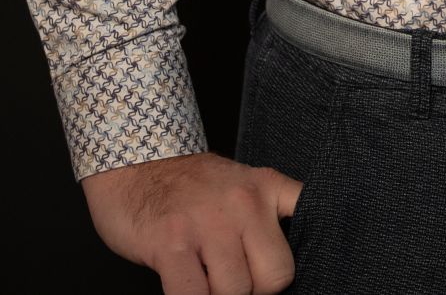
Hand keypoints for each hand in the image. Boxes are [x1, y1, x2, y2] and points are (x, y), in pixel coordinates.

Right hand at [82, 152, 301, 294]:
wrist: (134, 162)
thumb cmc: (188, 185)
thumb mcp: (242, 185)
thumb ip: (267, 217)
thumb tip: (279, 270)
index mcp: (267, 188)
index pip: (311, 224)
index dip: (290, 261)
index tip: (271, 272)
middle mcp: (244, 204)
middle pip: (275, 276)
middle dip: (254, 290)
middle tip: (232, 281)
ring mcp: (208, 225)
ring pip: (236, 292)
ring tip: (203, 281)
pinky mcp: (172, 244)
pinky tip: (186, 289)